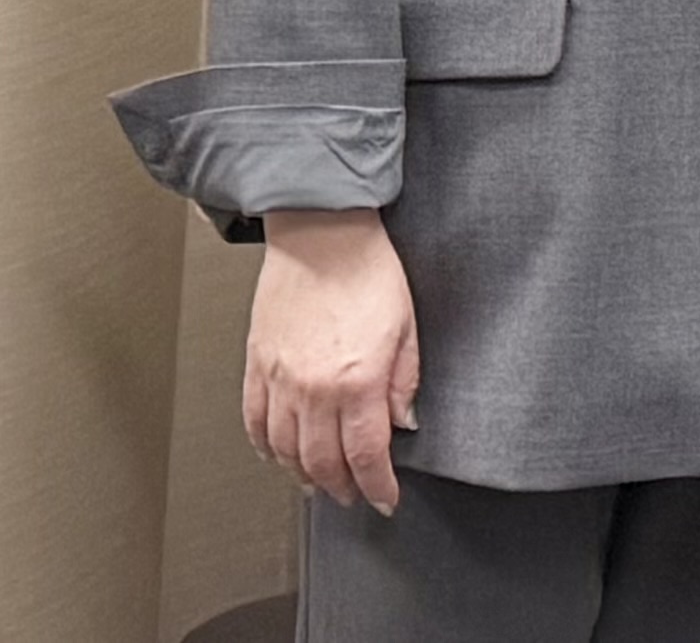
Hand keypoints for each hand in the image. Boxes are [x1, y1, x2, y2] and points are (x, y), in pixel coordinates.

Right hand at [246, 208, 416, 511]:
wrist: (323, 235)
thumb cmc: (369, 272)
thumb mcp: (408, 328)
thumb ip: (404, 382)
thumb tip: (403, 423)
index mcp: (357, 381)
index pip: (366, 454)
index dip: (376, 486)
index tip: (385, 500)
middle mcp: (313, 388)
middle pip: (322, 461)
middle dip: (341, 487)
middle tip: (353, 497)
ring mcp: (279, 379)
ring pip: (284, 450)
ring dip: (302, 474)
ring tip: (319, 484)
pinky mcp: (257, 366)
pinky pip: (254, 421)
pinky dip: (265, 447)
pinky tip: (276, 455)